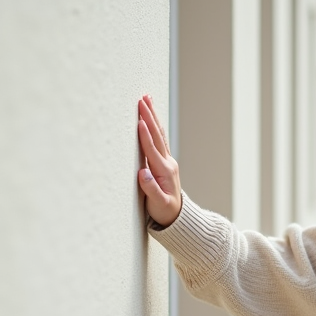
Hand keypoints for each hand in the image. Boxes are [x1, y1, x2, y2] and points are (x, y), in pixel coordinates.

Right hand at [137, 95, 182, 226]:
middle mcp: (167, 162)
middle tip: (142, 99)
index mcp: (163, 171)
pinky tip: (151, 117)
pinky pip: (159, 139)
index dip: (145, 135)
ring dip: (153, 116)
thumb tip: (143, 174)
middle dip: (149, 116)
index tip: (139, 120)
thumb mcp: (158, 204)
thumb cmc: (164, 212)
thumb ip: (151, 190)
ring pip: (158, 134)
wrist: (176, 216)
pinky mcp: (164, 161)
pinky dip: (154, 126)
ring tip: (147, 99)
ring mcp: (167, 161)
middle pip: (157, 135)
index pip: (152, 149)